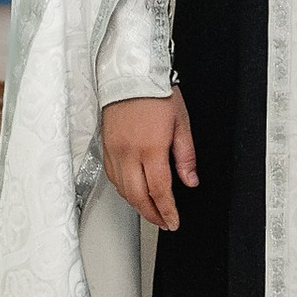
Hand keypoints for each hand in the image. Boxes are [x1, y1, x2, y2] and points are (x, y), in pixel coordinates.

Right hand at [102, 91, 197, 231]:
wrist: (130, 75)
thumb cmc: (157, 93)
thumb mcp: (181, 123)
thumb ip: (186, 156)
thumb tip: (190, 180)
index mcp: (151, 148)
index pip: (159, 190)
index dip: (166, 211)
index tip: (173, 221)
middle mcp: (129, 153)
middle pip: (137, 196)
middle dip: (151, 214)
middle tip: (163, 222)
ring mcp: (114, 151)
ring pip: (122, 189)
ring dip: (137, 204)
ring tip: (151, 211)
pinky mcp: (105, 147)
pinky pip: (112, 177)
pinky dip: (123, 189)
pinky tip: (133, 191)